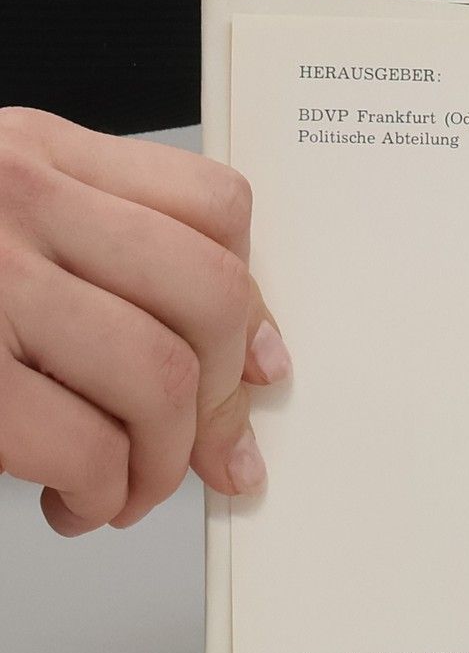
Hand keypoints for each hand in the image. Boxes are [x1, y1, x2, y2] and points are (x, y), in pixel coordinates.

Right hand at [0, 108, 287, 535]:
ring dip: (160, 462)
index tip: (259, 368)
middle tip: (188, 448)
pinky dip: (103, 493)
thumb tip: (245, 369)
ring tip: (121, 486)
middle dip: (220, 398)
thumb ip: (96, 258)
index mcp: (30, 153)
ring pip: (161, 378)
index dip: (255, 304)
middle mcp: (9, 198)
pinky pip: (85, 443)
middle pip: (212, 298)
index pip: (214, 205)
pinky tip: (73, 499)